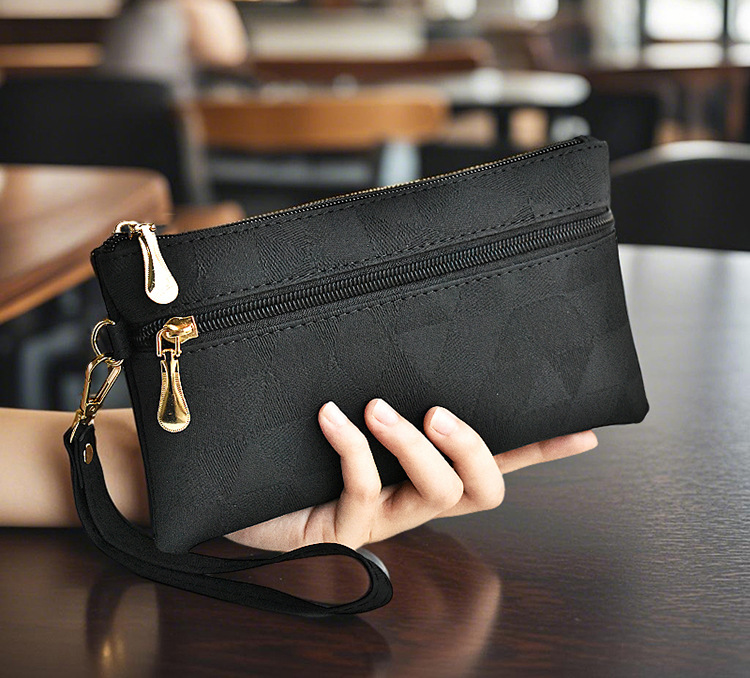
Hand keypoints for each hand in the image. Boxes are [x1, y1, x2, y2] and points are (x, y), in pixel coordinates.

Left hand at [226, 399, 597, 551]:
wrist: (238, 492)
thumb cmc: (295, 441)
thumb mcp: (346, 400)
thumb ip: (377, 371)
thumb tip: (397, 311)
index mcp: (426, 465)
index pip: (499, 457)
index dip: (542, 447)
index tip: (585, 428)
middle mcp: (415, 495)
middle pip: (484, 489)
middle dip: (475, 446)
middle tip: (441, 410)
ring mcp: (383, 517)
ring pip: (436, 493)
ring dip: (415, 444)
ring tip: (379, 407)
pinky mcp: (343, 529)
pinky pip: (364, 491)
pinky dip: (352, 447)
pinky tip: (331, 414)